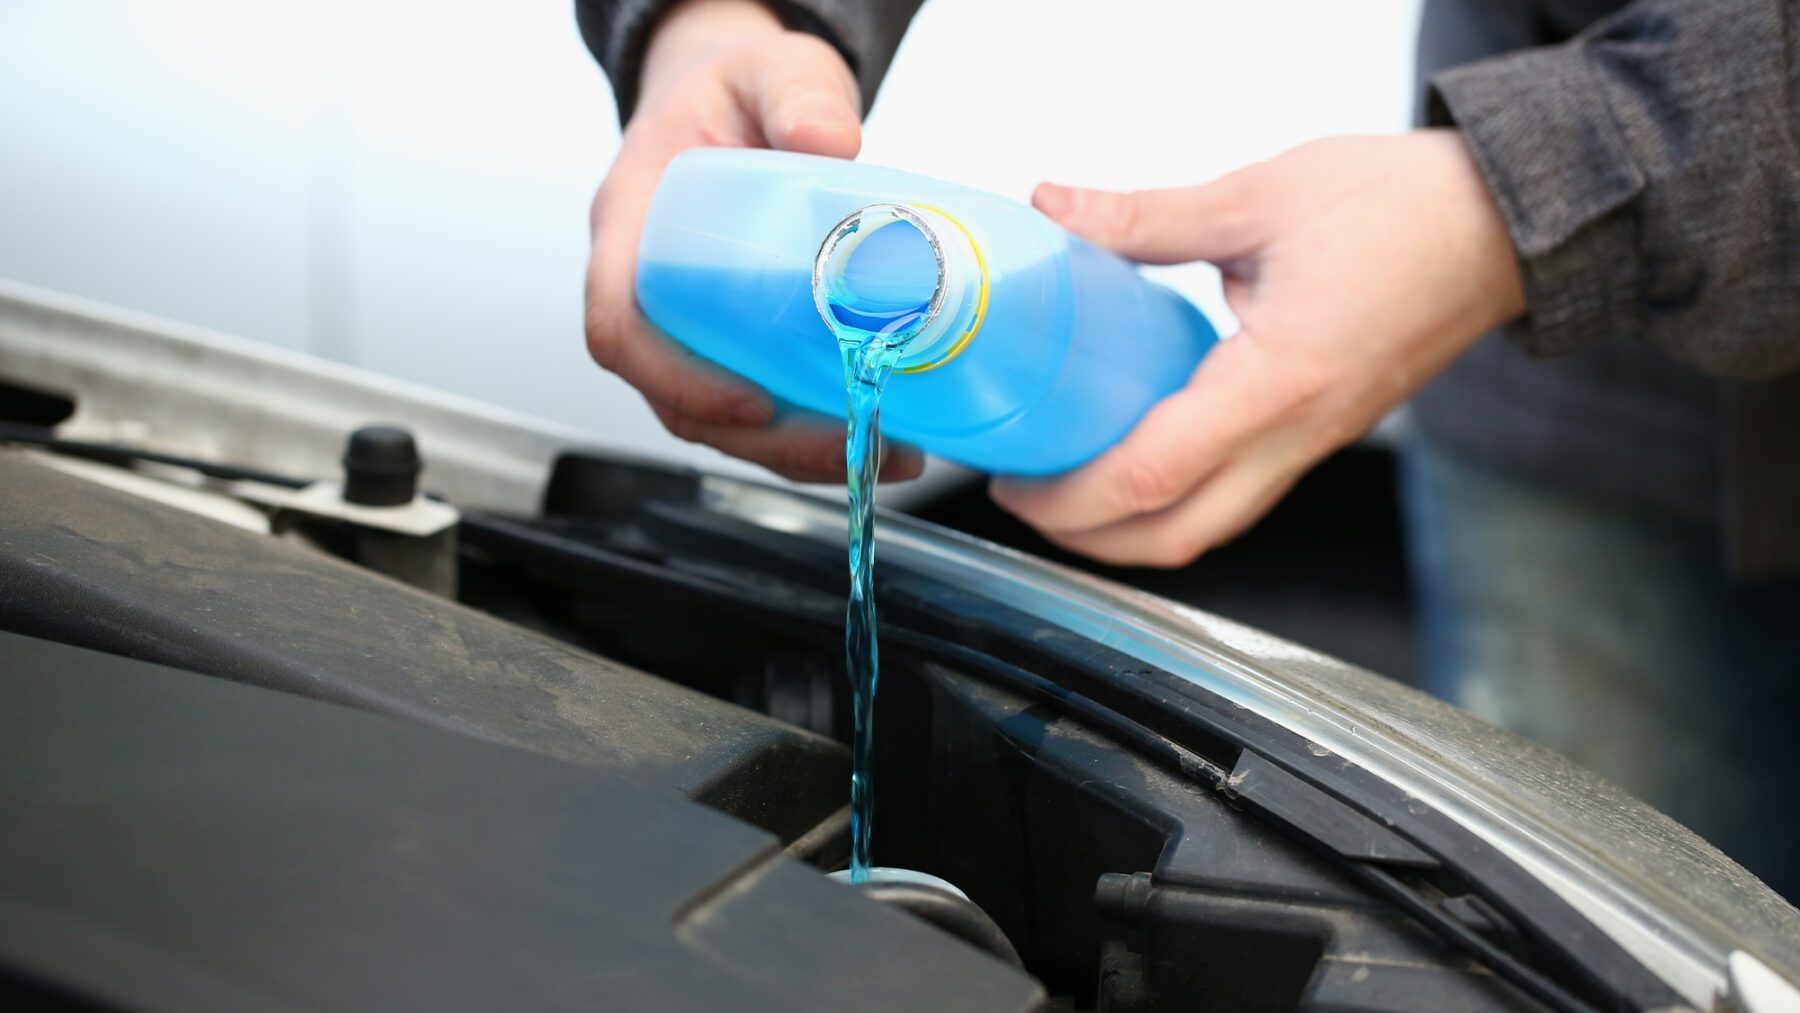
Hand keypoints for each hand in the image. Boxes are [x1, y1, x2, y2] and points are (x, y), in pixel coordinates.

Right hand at [585, 0, 922, 481]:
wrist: (740, 97)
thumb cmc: (735, 88)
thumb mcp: (769, 69)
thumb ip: (796, 91)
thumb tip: (831, 139)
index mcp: (627, 224)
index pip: (618, 327)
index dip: (676, 379)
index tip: (750, 403)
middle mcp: (644, 287)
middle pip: (675, 397)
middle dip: (762, 440)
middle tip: (849, 444)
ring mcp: (686, 323)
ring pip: (718, 417)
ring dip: (795, 451)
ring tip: (885, 453)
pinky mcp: (729, 341)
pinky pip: (755, 404)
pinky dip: (809, 431)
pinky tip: (881, 433)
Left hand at [991, 131, 1524, 566]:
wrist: (1505, 225)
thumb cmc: (1405, 207)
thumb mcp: (1262, 196)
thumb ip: (1147, 214)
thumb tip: (1056, 206)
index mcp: (1279, 380)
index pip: (1154, 474)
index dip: (1070, 496)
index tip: (1015, 480)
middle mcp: (1299, 434)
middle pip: (1175, 536)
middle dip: (1086, 538)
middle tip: (1025, 498)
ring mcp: (1314, 446)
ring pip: (1209, 529)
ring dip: (1129, 531)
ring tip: (1067, 489)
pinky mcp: (1320, 437)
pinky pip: (1237, 499)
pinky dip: (1174, 503)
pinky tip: (1135, 461)